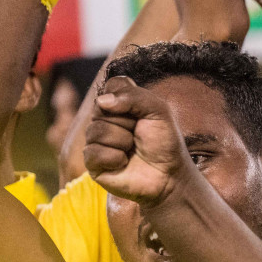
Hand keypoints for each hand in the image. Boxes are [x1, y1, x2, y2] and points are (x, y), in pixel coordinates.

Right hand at [84, 77, 191, 205]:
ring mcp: (96, 140)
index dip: (128, 98)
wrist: (169, 175)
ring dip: (122, 141)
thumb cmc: (164, 143)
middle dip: (127, 123)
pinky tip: (124, 163)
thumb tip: (102, 101)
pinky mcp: (92, 162)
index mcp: (119, 103)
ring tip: (132, 150)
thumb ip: (134, 97)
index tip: (142, 113)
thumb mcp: (159, 111)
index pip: (112, 85)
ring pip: (96, 130)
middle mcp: (104, 119)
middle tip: (139, 136)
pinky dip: (114, 158)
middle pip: (101, 108)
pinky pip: (93, 152)